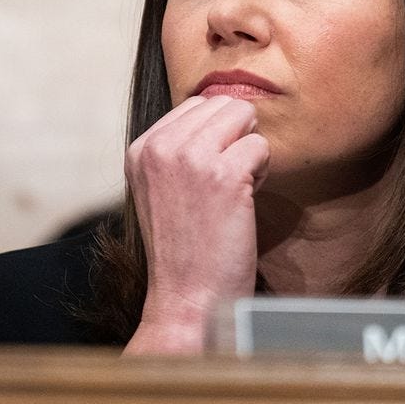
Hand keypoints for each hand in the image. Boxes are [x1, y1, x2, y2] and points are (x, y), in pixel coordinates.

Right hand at [122, 96, 269, 353]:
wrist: (188, 299)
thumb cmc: (184, 248)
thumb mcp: (160, 189)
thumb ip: (178, 149)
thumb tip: (220, 109)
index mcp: (141, 149)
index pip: (196, 104)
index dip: (216, 134)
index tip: (208, 174)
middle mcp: (161, 147)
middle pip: (223, 104)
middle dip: (236, 137)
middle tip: (227, 181)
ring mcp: (191, 159)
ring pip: (244, 117)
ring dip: (249, 152)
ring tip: (234, 191)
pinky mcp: (225, 175)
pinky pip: (262, 147)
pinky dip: (263, 172)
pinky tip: (244, 203)